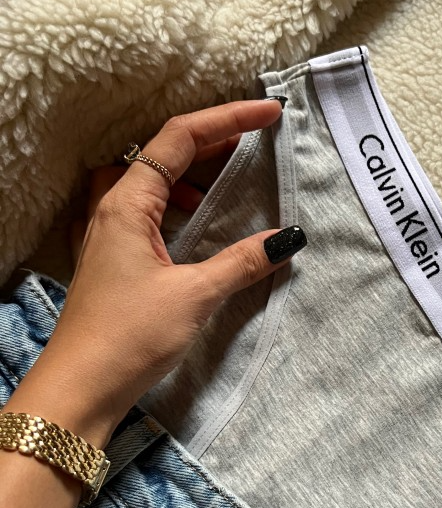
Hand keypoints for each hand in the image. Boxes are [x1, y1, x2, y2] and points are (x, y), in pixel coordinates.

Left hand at [40, 99, 305, 442]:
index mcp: (127, 204)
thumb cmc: (128, 336)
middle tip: (255, 142)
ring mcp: (109, 233)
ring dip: (192, 173)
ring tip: (226, 183)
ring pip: (152, 181)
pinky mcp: (114, 258)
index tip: (269, 115)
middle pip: (164, 152)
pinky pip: (148, 211)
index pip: (179, 139)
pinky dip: (177, 205)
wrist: (83, 387)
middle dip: (213, 142)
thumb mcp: (194, 295)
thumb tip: (287, 238)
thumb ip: (242, 262)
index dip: (228, 120)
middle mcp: (112, 209)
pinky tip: (196, 227)